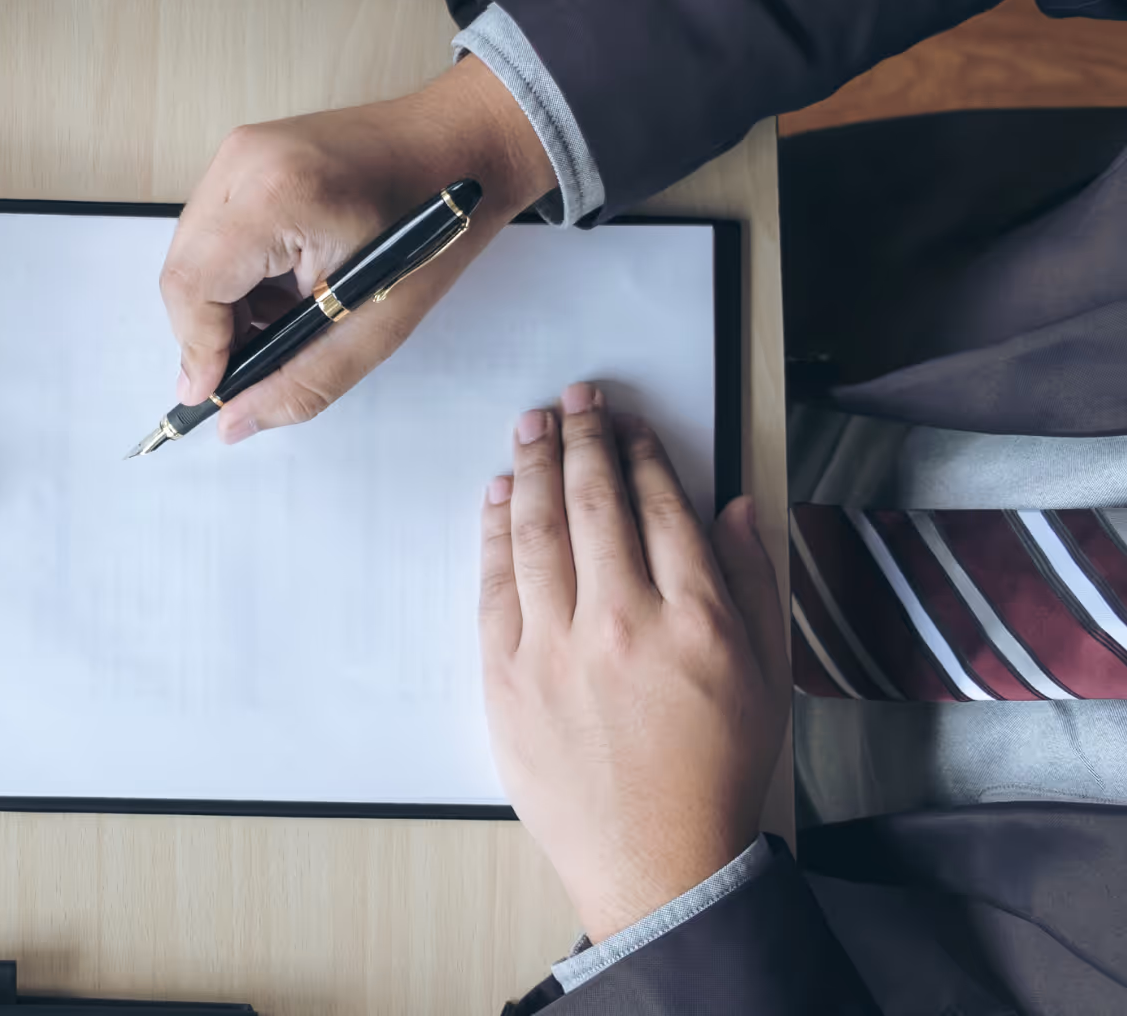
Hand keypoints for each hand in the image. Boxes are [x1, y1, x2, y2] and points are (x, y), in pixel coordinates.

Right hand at [159, 55, 552, 441]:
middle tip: (251, 364)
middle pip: (182, 270)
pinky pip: (211, 228)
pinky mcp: (246, 152)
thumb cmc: (438, 229)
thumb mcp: (376, 327)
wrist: (466, 147)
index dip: (196, 349)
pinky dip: (233, 271)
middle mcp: (245, 162)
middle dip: (208, 330)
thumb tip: (234, 422)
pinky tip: (281, 286)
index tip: (213, 392)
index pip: (192, 286)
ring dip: (222, 302)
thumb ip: (299, 383)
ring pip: (191, 252)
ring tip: (281, 319)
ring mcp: (241, 150)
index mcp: (278, 197)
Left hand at [478, 383, 788, 940]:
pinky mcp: (506, 678)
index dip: (641, 453)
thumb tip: (733, 506)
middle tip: (575, 399)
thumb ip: (751, 581)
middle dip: (584, 439)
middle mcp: (621, 624)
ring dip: (534, 468)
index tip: (628, 422)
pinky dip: (495, 532)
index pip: (661, 508)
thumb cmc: (715, 771)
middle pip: (594, 504)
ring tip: (532, 426)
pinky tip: (501, 497)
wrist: (658, 862)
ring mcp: (555, 650)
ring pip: (538, 533)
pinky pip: (495, 585)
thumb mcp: (766, 675)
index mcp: (694, 619)